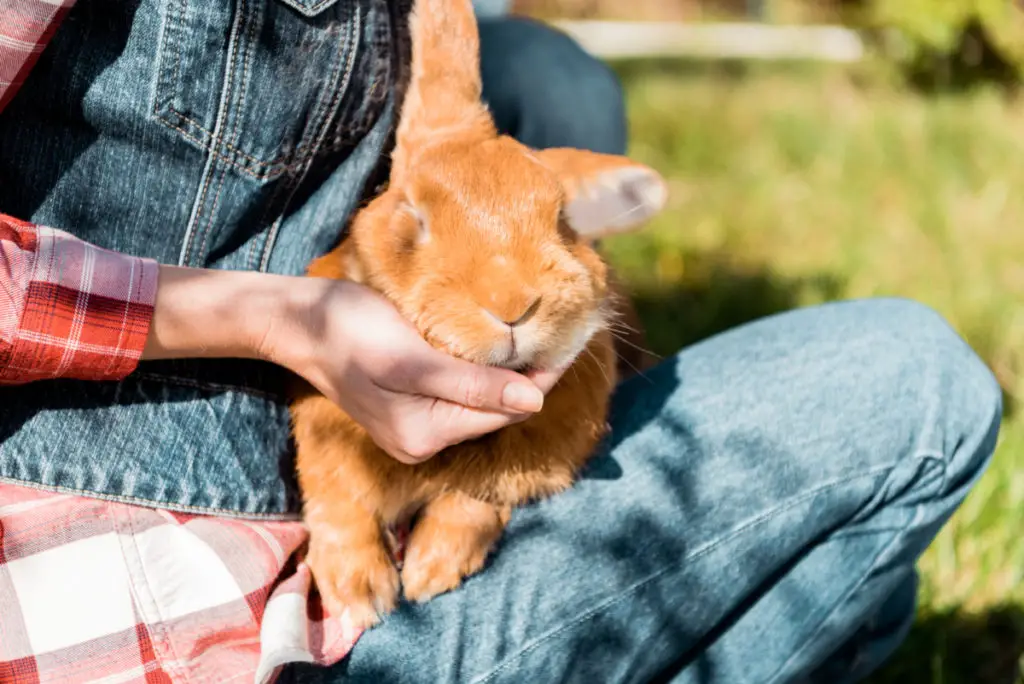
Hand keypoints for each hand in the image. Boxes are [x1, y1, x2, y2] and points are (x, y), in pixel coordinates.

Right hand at [270, 278, 565, 463]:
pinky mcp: (408, 404)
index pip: (505, 411)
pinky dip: (481, 370)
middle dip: (528, 375)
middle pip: (496, 410)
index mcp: (425, 435)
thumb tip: (536, 402)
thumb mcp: (411, 359)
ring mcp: (414, 425)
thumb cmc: (348, 332)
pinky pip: (459, 392)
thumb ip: (471, 385)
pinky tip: (493, 344)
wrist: (294, 322)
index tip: (570, 341)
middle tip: (557, 331)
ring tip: (532, 333)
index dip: (542, 379)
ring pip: (480, 400)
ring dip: (505, 371)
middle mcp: (423, 441)